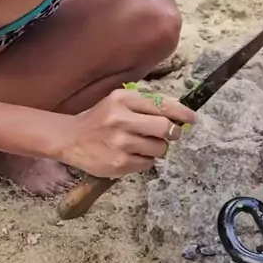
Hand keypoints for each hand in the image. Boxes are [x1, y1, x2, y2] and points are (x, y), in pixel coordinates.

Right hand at [60, 88, 195, 178]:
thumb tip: (177, 112)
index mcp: (123, 99)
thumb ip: (145, 103)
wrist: (71, 138)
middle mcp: (121, 119)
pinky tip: (133, 154)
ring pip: (160, 148)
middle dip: (174, 132)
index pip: (161, 104)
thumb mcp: (118, 101)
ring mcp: (120, 143)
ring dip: (159, 148)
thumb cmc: (101, 118)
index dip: (181, 112)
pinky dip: (146, 160)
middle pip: (165, 127)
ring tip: (145, 144)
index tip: (191, 118)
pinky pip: (148, 163)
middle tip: (172, 134)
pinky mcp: (119, 164)